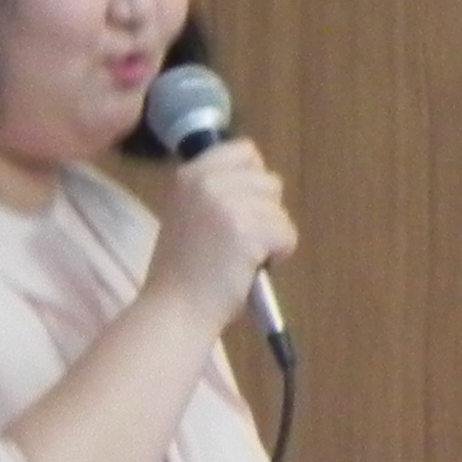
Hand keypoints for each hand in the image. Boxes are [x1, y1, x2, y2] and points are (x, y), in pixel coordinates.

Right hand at [144, 137, 294, 331]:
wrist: (175, 310)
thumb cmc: (183, 272)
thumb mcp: (187, 214)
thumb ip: (215, 193)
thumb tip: (259, 184)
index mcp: (190, 174)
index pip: (245, 151)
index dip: (253, 180)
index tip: (241, 209)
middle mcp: (207, 181)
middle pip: (269, 181)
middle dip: (264, 212)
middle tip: (238, 242)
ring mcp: (227, 204)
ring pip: (280, 210)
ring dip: (271, 237)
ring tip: (242, 258)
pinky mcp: (248, 229)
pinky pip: (287, 234)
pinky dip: (278, 254)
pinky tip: (251, 268)